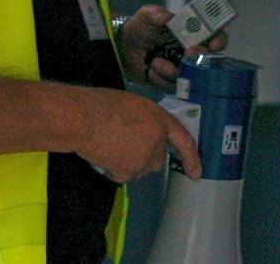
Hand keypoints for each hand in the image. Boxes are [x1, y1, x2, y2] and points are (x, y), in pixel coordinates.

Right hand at [73, 88, 200, 182]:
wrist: (83, 119)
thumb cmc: (102, 104)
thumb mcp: (132, 104)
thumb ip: (146, 120)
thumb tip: (144, 131)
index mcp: (159, 120)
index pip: (183, 140)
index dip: (191, 158)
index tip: (196, 173)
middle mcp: (156, 142)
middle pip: (157, 159)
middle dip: (146, 155)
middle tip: (126, 143)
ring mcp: (142, 160)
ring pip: (140, 168)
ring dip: (130, 162)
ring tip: (110, 146)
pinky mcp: (127, 173)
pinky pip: (123, 176)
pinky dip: (114, 170)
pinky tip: (103, 155)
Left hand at [115, 3, 229, 88]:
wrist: (124, 46)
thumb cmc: (141, 27)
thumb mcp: (147, 15)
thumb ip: (157, 14)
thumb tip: (167, 17)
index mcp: (191, 33)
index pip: (214, 36)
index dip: (219, 40)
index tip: (213, 44)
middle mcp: (191, 52)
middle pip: (208, 60)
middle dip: (199, 58)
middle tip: (186, 54)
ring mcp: (182, 68)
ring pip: (189, 76)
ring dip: (171, 70)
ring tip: (154, 61)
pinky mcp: (171, 82)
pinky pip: (172, 86)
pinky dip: (160, 79)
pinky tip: (150, 70)